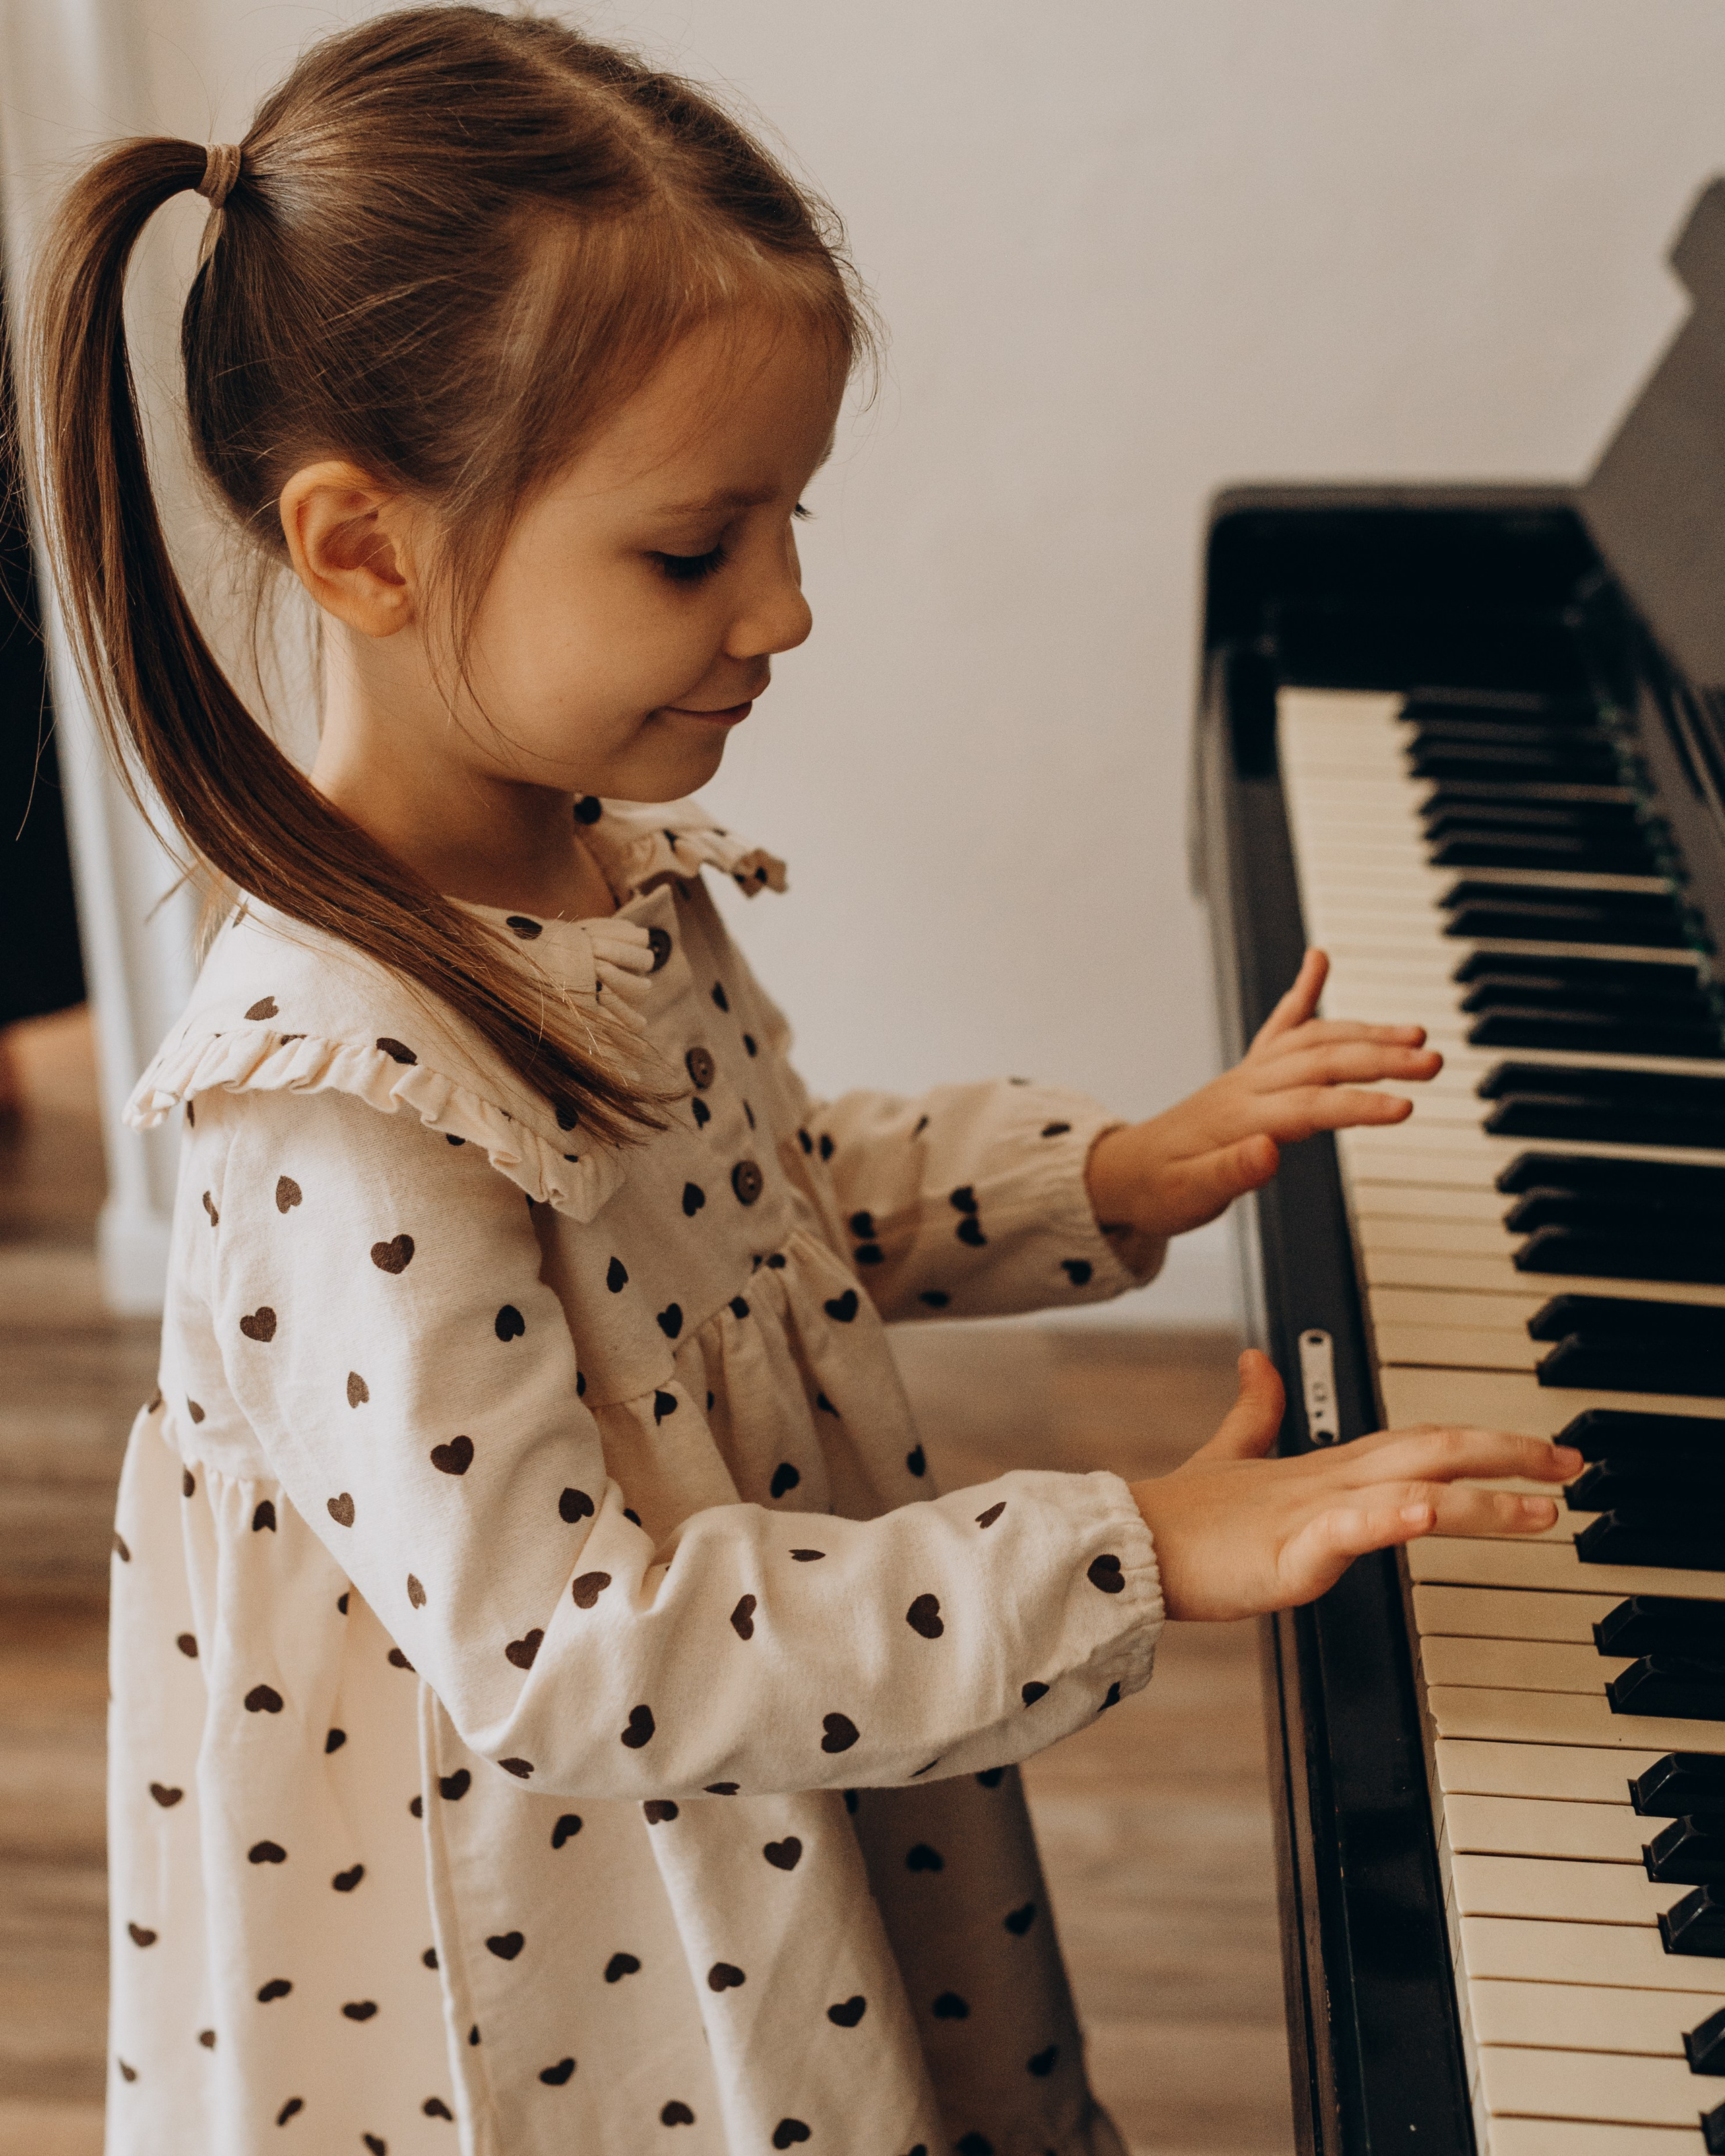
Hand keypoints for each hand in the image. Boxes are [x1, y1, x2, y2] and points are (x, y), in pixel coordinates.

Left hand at [1085, 948, 1440, 1243]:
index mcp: (1237, 1118)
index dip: (1358, 1105)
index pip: (1309, 1107)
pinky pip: (1278, 1025)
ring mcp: (1249, 1073)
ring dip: (1366, 1033)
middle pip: (1322, 1062)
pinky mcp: (1249, 1072)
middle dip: (1382, 1059)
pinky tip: (1318, 960)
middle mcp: (1246, 1085)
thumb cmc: (1159, 1189)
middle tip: (1434, 1062)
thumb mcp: (1190, 1196)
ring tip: (1417, 1035)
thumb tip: (1270, 1151)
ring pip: (1314, 1039)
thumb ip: (1230, 1172)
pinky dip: (1302, 990)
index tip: (1405, 1108)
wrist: (1123, 1172)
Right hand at [1129, 1350, 1574, 1620]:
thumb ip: (1253, 1412)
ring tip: (1540, 1509)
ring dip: (1483, 1500)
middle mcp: (1330, 1481)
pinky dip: (1390, 1520)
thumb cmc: (1180, 1516)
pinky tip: (1424, 1514)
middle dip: (1510, 1456)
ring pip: (1413, 1492)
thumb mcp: (1228, 1456)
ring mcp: (1312, 1514)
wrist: (1125, 1546)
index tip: (1540, 1452)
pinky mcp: (1289, 1551)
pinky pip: (1347, 1530)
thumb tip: (1256, 1359)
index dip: (1482, 1439)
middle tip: (1570, 1465)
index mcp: (1323, 1465)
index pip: (1419, 1441)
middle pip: (1433, 1452)